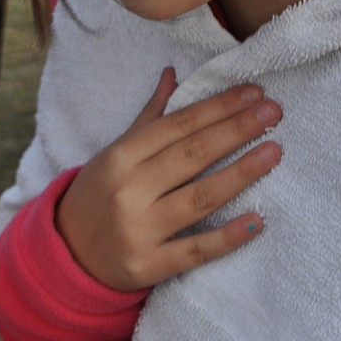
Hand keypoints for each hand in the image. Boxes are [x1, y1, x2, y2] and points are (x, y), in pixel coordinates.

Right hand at [55, 68, 282, 290]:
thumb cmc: (98, 195)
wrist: (66, 255)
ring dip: (240, 173)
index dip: (218, 107)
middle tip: (274, 113)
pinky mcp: (149, 266)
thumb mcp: (114, 153)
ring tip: (274, 152)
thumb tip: (173, 74)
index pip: (178, 125)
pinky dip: (228, 236)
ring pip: (199, 198)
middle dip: (236, 130)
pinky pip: (196, 250)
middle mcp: (129, 190)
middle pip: (192, 155)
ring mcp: (140, 230)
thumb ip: (149, 118)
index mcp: (120, 157)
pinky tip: (257, 220)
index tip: (253, 93)